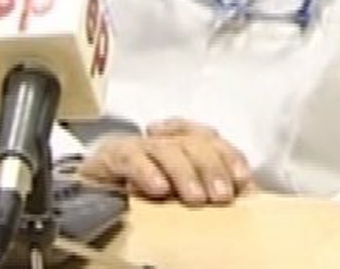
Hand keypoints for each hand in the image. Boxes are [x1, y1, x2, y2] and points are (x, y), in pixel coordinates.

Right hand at [77, 118, 252, 205]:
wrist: (91, 195)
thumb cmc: (142, 196)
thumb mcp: (183, 193)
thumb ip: (210, 188)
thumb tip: (248, 198)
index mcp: (184, 145)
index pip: (212, 140)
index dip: (228, 156)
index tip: (242, 180)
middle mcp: (164, 140)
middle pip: (193, 141)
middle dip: (210, 166)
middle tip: (220, 195)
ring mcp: (139, 146)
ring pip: (166, 148)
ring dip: (184, 172)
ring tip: (194, 198)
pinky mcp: (112, 157)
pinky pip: (130, 157)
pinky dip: (146, 171)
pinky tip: (157, 188)